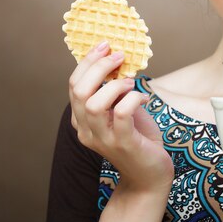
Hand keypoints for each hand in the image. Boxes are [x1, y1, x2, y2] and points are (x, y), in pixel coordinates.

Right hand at [68, 41, 173, 190]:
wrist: (149, 175)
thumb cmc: (137, 139)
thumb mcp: (121, 110)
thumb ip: (115, 90)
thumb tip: (117, 58)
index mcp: (81, 119)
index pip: (74, 85)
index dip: (87, 62)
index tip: (104, 45)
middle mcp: (86, 130)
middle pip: (79, 91)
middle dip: (98, 67)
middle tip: (119, 56)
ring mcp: (103, 139)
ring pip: (94, 104)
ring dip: (114, 85)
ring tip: (131, 83)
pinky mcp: (124, 144)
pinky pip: (121, 114)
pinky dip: (132, 99)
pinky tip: (142, 98)